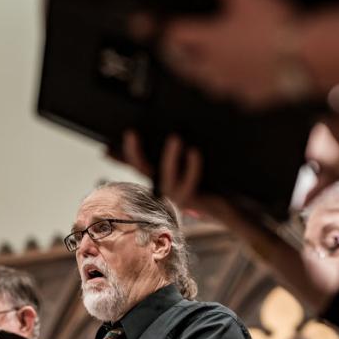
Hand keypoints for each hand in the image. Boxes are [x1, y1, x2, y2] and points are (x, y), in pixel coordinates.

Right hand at [120, 131, 272, 241]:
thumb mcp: (194, 165)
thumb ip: (180, 153)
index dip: (120, 157)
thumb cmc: (215, 184)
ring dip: (171, 157)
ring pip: (167, 177)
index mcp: (162, 179)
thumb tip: (174, 128)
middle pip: (143, 170)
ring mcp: (178, 197)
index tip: (105, 146)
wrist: (233, 209)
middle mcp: (166, 189)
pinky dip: (192, 167)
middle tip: (131, 133)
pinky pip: (190, 182)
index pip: (137, 165)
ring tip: (176, 138)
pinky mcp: (193, 201)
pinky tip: (194, 152)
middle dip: (133, 153)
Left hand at [160, 0, 296, 109]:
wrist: (306, 56)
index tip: (162, 26)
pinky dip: (238, 91)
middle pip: (186, 66)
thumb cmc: (275, 24)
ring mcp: (235, 85)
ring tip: (204, 70)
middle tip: (173, 51)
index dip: (168, 28)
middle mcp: (217, 66)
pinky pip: (240, 98)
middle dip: (178, 57)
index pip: (176, 35)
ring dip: (204, 77)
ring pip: (209, 85)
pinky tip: (243, 85)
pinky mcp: (255, 98)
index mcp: (210, 40)